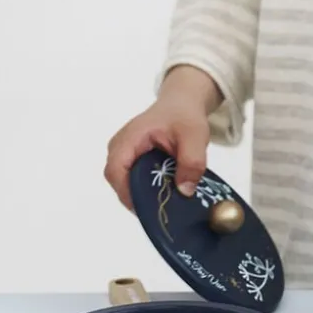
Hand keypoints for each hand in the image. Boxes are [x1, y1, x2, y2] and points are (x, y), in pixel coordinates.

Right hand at [104, 66, 218, 210]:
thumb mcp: (195, 136)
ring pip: (125, 182)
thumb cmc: (185, 116)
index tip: (149, 207)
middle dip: (139, 197)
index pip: (116, 170)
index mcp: (129, 138)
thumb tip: (184, 191)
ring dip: (144, 193)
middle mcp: (119, 147)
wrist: (182, 104)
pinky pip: (133, 179)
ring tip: (165, 201)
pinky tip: (164, 192)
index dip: (128, 192)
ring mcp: (123, 154)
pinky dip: (147, 187)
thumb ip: (192, 162)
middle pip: (118, 181)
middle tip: (162, 208)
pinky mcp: (130, 160)